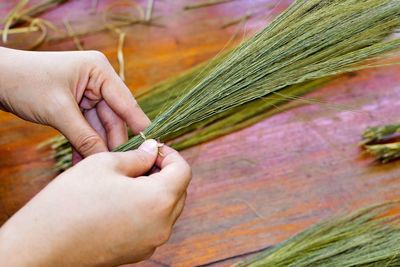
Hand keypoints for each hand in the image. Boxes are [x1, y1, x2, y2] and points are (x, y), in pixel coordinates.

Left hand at [0, 47, 149, 162]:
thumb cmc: (25, 82)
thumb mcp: (58, 111)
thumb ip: (85, 136)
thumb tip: (106, 159)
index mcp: (100, 71)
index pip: (127, 103)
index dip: (140, 127)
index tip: (153, 149)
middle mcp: (99, 81)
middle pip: (114, 118)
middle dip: (112, 143)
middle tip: (118, 168)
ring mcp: (88, 94)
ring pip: (100, 127)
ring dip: (97, 148)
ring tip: (97, 170)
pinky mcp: (77, 105)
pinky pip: (86, 128)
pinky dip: (84, 144)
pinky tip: (82, 163)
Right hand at [0, 140, 191, 265]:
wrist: (42, 246)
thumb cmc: (70, 201)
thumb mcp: (104, 164)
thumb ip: (137, 156)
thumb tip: (152, 150)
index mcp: (159, 199)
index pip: (183, 170)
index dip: (170, 154)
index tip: (152, 148)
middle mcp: (162, 225)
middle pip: (179, 190)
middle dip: (164, 171)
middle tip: (140, 161)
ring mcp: (151, 242)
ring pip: (168, 208)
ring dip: (156, 190)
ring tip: (129, 180)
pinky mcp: (138, 253)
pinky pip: (154, 225)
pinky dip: (147, 209)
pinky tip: (122, 201)